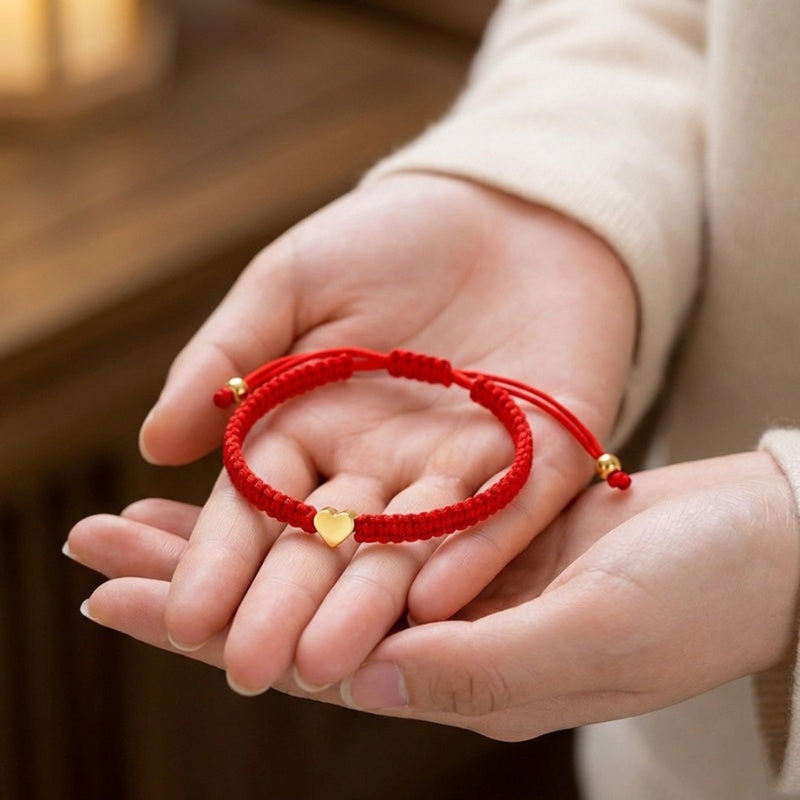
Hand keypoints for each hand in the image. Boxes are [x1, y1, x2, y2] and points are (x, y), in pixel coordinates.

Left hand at [67, 451, 799, 739]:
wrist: (750, 547)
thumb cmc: (697, 595)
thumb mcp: (595, 631)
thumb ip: (479, 666)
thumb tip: (359, 681)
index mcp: (451, 673)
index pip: (296, 655)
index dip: (199, 629)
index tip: (105, 593)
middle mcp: (432, 627)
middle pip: (282, 603)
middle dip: (185, 575)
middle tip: (86, 539)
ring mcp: (446, 572)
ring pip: (313, 551)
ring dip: (231, 527)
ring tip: (141, 504)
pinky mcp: (466, 520)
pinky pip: (366, 508)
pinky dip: (307, 491)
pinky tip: (258, 470)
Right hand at [117, 173, 636, 692]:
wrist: (505, 208)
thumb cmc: (390, 237)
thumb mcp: (293, 280)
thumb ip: (228, 357)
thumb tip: (155, 443)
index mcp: (318, 428)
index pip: (262, 507)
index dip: (223, 559)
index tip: (186, 613)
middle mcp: (384, 467)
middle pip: (331, 548)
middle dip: (288, 605)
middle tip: (250, 669)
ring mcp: (464, 470)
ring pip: (411, 548)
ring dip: (372, 603)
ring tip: (328, 662)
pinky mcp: (541, 458)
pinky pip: (507, 513)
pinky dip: (473, 552)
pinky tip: (434, 598)